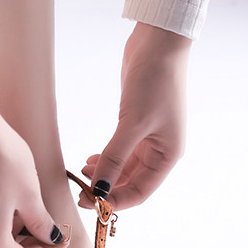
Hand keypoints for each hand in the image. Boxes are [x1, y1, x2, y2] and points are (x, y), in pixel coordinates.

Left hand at [79, 22, 192, 210]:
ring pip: (123, 169)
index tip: (90, 204)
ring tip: (81, 174)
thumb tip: (98, 189)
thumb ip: (114, 158)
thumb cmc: (154, 81)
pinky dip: (104, 160)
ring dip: (103, 175)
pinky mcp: (135, 126)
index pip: (140, 192)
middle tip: (80, 193)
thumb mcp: (132, 124)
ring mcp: (148, 138)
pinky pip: (119, 153)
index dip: (115, 201)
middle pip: (131, 183)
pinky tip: (89, 160)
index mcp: (168, 156)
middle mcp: (160, 151)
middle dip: (106, 190)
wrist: (158, 43)